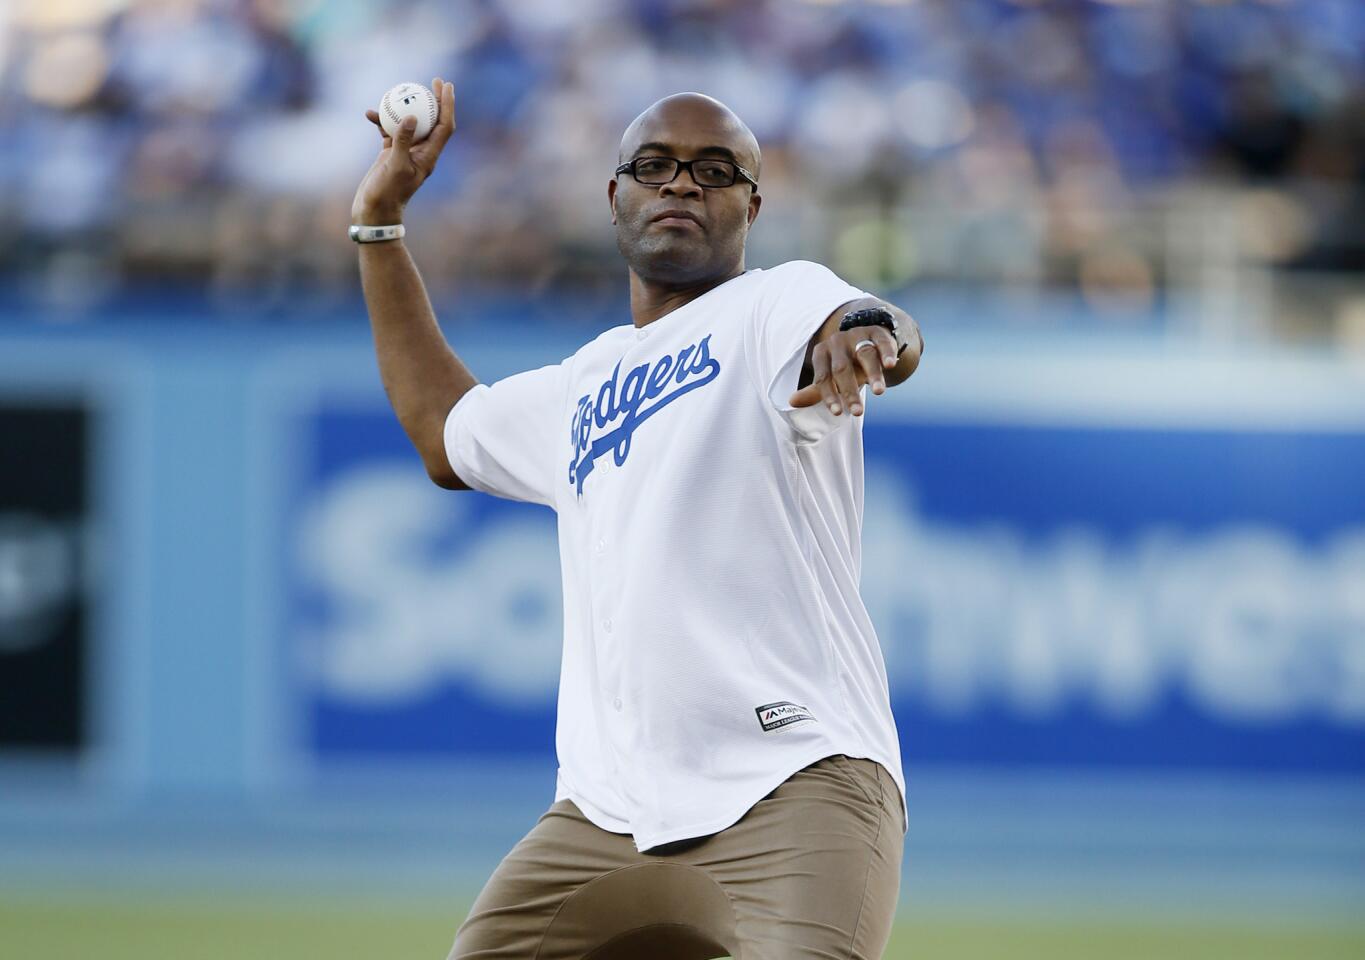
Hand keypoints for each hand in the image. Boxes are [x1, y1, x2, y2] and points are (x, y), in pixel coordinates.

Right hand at [351, 77, 455, 224]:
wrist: (374, 212)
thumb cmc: (387, 194)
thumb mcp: (395, 167)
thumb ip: (402, 142)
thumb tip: (412, 117)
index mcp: (429, 157)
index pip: (445, 126)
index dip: (448, 105)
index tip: (446, 86)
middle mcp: (421, 153)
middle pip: (432, 121)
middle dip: (435, 101)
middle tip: (433, 80)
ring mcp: (405, 152)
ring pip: (409, 123)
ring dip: (405, 107)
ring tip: (401, 90)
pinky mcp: (390, 154)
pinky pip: (389, 131)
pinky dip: (382, 121)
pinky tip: (370, 113)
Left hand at [788, 326, 899, 416]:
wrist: (865, 339)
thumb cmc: (845, 365)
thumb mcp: (830, 376)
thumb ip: (815, 391)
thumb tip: (791, 402)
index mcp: (821, 353)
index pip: (822, 377)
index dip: (828, 395)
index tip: (837, 412)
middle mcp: (836, 342)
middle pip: (842, 368)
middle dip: (849, 391)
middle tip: (858, 412)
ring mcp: (857, 335)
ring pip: (865, 354)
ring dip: (872, 374)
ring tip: (879, 392)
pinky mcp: (876, 332)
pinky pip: (882, 342)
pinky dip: (887, 353)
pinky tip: (890, 365)